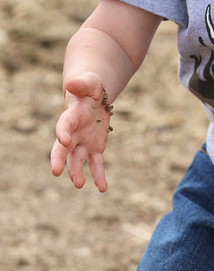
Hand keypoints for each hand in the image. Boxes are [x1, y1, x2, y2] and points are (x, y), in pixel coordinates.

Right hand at [51, 72, 111, 191]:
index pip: (64, 125)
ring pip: (77, 160)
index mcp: (71, 116)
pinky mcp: (95, 149)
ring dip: (77, 172)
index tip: (64, 140)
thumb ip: (81, 84)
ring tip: (80, 184)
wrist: (94, 97)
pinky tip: (102, 188)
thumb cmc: (90, 88)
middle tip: (55, 172)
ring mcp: (83, 143)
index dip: (63, 132)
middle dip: (59, 159)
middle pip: (63, 149)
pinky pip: (96, 164)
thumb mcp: (90, 82)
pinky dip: (98, 176)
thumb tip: (70, 83)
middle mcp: (73, 133)